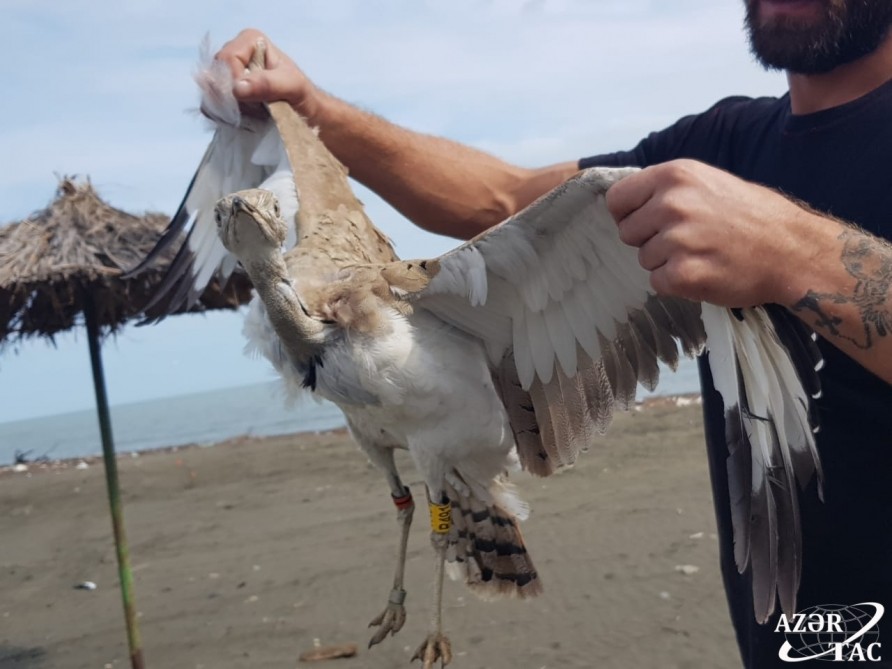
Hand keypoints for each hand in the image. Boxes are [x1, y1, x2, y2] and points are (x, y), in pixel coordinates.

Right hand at [214, 29, 322, 119]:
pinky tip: (246, 117)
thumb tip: (236, 88)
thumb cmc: (302, 95)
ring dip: (230, 107)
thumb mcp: (292, 87)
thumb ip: (267, 84)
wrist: (305, 113)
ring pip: (212, 91)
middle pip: (215, 74)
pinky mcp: (226, 92)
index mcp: (250, 40)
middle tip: (256, 108)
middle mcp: (235, 52)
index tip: (256, 100)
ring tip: (254, 112)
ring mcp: (228, 73)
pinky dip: (227, 115)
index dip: (235, 82)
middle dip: (232, 96)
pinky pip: (213, 105)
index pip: (226, 59)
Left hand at [605, 159, 838, 307]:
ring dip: (666, 262)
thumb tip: (628, 203)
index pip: (617, 199)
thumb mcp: (707, 181)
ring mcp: (677, 240)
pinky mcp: (683, 274)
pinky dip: (677, 283)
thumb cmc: (752, 215)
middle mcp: (672, 203)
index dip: (628, 214)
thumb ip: (667, 189)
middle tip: (687, 239)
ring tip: (702, 253)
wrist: (792, 250)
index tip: (646, 221)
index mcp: (674, 175)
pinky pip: (658, 282)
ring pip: (644, 259)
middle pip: (627, 232)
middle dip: (649, 239)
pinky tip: (704, 271)